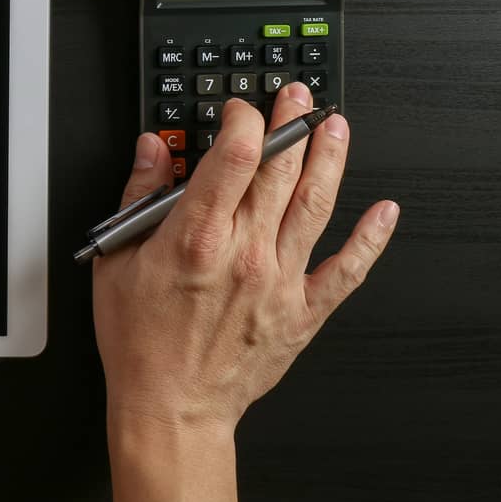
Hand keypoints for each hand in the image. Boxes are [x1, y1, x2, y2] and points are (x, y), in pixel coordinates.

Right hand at [94, 83, 398, 501]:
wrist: (171, 406)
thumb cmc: (140, 341)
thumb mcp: (117, 260)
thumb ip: (137, 198)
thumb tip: (151, 150)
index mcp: (196, 236)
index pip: (234, 154)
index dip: (244, 118)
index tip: (241, 108)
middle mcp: (244, 253)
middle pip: (278, 170)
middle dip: (289, 123)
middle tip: (296, 95)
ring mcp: (279, 281)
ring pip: (314, 205)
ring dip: (330, 160)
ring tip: (336, 126)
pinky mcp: (301, 311)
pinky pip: (346, 270)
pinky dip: (369, 239)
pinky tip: (383, 212)